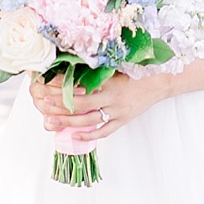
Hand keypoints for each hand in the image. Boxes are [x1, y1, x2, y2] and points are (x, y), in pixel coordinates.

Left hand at [28, 69, 168, 147]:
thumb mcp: (116, 67)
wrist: (159, 82)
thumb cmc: (137, 71)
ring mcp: (117, 112)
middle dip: (61, 105)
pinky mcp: (122, 121)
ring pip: (89, 120)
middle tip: (44, 104)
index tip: (48, 86)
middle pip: (81, 105)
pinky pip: (104, 131)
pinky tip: (74, 135)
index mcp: (109, 82)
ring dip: (69, 121)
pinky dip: (89, 135)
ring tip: (51, 121)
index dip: (64, 88)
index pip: (81, 87)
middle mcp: (112, 99)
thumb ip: (97, 71)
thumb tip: (74, 69)